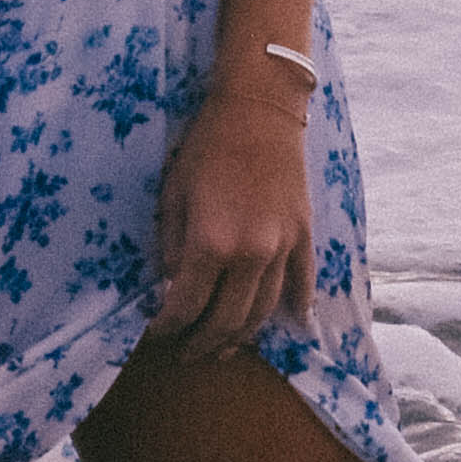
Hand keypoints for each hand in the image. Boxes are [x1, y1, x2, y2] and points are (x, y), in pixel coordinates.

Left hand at [151, 75, 314, 358]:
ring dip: (242, 336)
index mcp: (211, 244)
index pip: (186, 305)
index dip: (167, 327)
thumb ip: (173, 247)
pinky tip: (293, 323)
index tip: (155, 334)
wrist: (260, 108)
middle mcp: (251, 254)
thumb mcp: (174, 194)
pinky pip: (303, 282)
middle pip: (227, 320)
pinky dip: (298, 307)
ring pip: (264, 311)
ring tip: (224, 349)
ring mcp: (284, 248)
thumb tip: (174, 286)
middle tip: (186, 353)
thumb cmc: (207, 146)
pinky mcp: (305, 235)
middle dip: (203, 343)